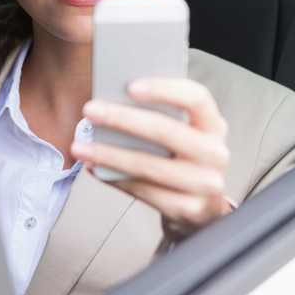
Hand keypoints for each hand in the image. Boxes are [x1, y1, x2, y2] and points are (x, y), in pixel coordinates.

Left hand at [70, 77, 231, 235]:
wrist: (203, 208)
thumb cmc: (184, 160)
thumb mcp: (185, 135)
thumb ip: (162, 116)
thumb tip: (114, 100)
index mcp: (213, 126)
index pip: (195, 98)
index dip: (164, 89)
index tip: (130, 86)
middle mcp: (214, 153)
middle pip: (164, 130)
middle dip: (122, 118)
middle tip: (91, 110)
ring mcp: (203, 184)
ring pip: (147, 164)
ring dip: (108, 154)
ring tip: (80, 147)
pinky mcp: (185, 208)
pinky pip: (142, 190)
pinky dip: (114, 178)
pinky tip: (95, 168)